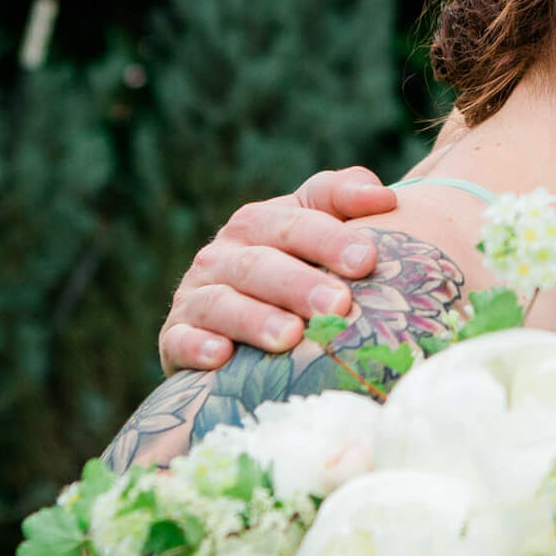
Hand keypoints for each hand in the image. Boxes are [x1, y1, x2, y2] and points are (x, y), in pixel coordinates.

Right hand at [157, 167, 399, 371]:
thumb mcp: (317, 225)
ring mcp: (194, 296)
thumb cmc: (295, 268)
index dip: (330, 239)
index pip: (295, 223)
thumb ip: (344, 198)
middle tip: (338, 305)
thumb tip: (382, 198)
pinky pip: (179, 340)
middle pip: (260, 265)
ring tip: (290, 337)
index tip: (367, 259)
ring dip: (254, 319)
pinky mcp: (173, 338)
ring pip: (221, 303)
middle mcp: (222, 255)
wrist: (235, 323)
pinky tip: (221, 357)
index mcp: (259, 223)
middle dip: (299, 284)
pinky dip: (197, 346)